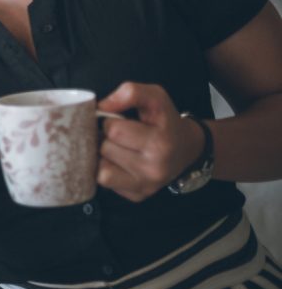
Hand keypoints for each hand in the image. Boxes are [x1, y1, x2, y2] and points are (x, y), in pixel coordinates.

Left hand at [96, 82, 205, 201]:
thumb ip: (131, 92)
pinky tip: (120, 163)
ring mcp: (147, 185)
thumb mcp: (156, 97)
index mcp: (161, 143)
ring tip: (120, 149)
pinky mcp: (138, 196)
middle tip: (121, 136)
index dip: (112, 121)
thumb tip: (102, 105)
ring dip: (105, 156)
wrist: (187, 149)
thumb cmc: (166, 122)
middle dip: (107, 139)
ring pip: (101, 168)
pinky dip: (107, 171)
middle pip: (105, 148)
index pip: (114, 130)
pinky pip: (105, 183)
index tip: (122, 121)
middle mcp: (155, 168)